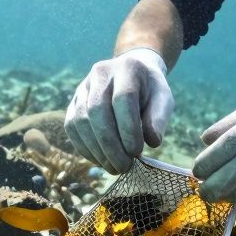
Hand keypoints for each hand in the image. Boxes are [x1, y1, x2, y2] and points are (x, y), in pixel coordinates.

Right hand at [65, 47, 173, 173]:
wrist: (133, 75)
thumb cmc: (150, 91)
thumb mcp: (163, 99)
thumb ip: (159, 118)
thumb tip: (152, 141)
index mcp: (127, 68)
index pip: (123, 98)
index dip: (128, 129)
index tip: (137, 152)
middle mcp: (100, 73)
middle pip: (97, 111)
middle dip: (110, 144)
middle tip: (124, 166)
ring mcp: (83, 87)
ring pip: (82, 120)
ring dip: (97, 150)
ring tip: (114, 167)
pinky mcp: (73, 102)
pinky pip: (72, 127)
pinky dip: (85, 148)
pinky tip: (100, 160)